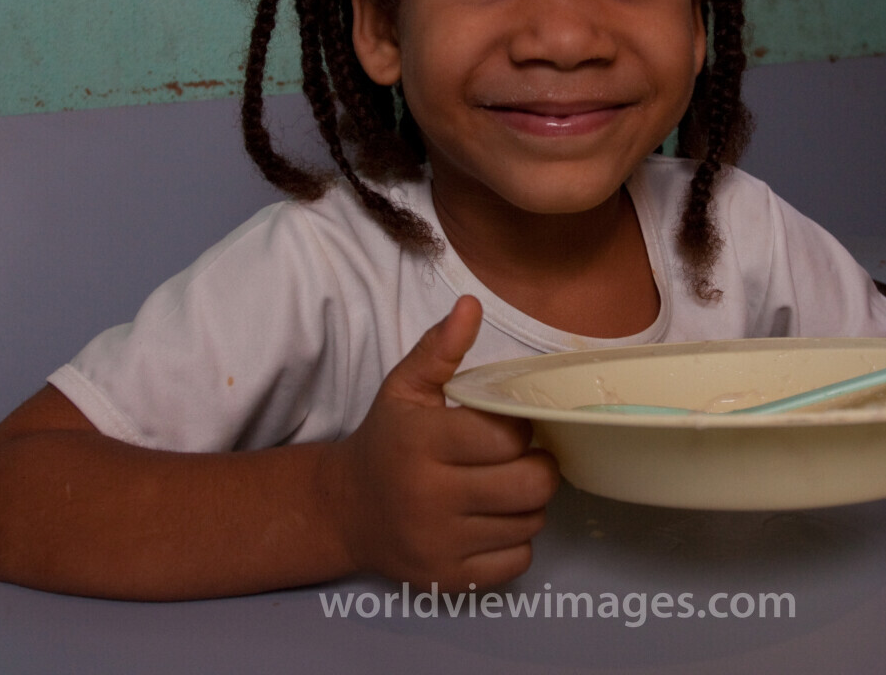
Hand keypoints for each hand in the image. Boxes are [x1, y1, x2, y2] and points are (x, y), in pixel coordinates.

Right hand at [328, 296, 560, 588]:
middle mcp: (430, 497)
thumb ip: (439, 348)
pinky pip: (517, 561)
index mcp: (423, 443)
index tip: (510, 423)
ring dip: (528, 502)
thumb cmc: (387, 441)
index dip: (520, 426)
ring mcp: (440, 543)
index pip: (507, 436)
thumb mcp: (405, 389)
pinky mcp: (450, 578)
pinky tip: (494, 520)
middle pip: (531, 485)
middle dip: (539, 466)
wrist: (346, 509)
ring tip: (505, 485)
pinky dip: (517, 540)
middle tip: (522, 456)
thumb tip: (470, 306)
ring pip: (530, 522)